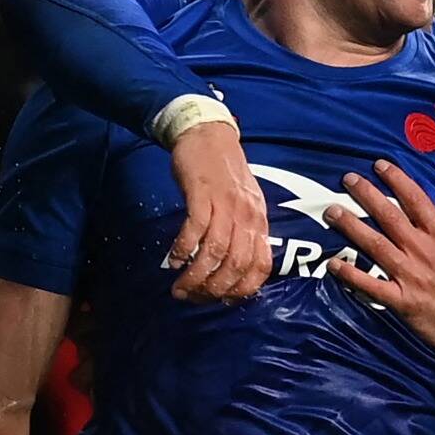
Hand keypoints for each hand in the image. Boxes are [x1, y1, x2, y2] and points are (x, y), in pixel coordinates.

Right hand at [166, 121, 269, 302]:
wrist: (209, 134)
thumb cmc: (225, 173)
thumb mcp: (245, 204)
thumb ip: (244, 232)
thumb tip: (234, 268)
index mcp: (259, 221)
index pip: (261, 266)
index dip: (243, 289)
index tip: (223, 300)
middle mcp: (247, 215)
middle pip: (237, 264)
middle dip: (215, 289)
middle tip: (195, 297)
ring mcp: (225, 204)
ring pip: (216, 251)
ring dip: (196, 276)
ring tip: (179, 289)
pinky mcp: (202, 193)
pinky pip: (195, 228)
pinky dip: (184, 249)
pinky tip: (173, 260)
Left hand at [323, 160, 434, 353]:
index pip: (416, 200)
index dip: (397, 180)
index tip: (379, 165)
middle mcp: (422, 251)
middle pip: (389, 216)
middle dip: (367, 195)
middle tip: (347, 179)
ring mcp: (409, 276)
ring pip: (375, 245)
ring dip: (351, 227)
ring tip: (332, 211)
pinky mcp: (399, 300)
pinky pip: (370, 285)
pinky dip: (351, 275)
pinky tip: (333, 263)